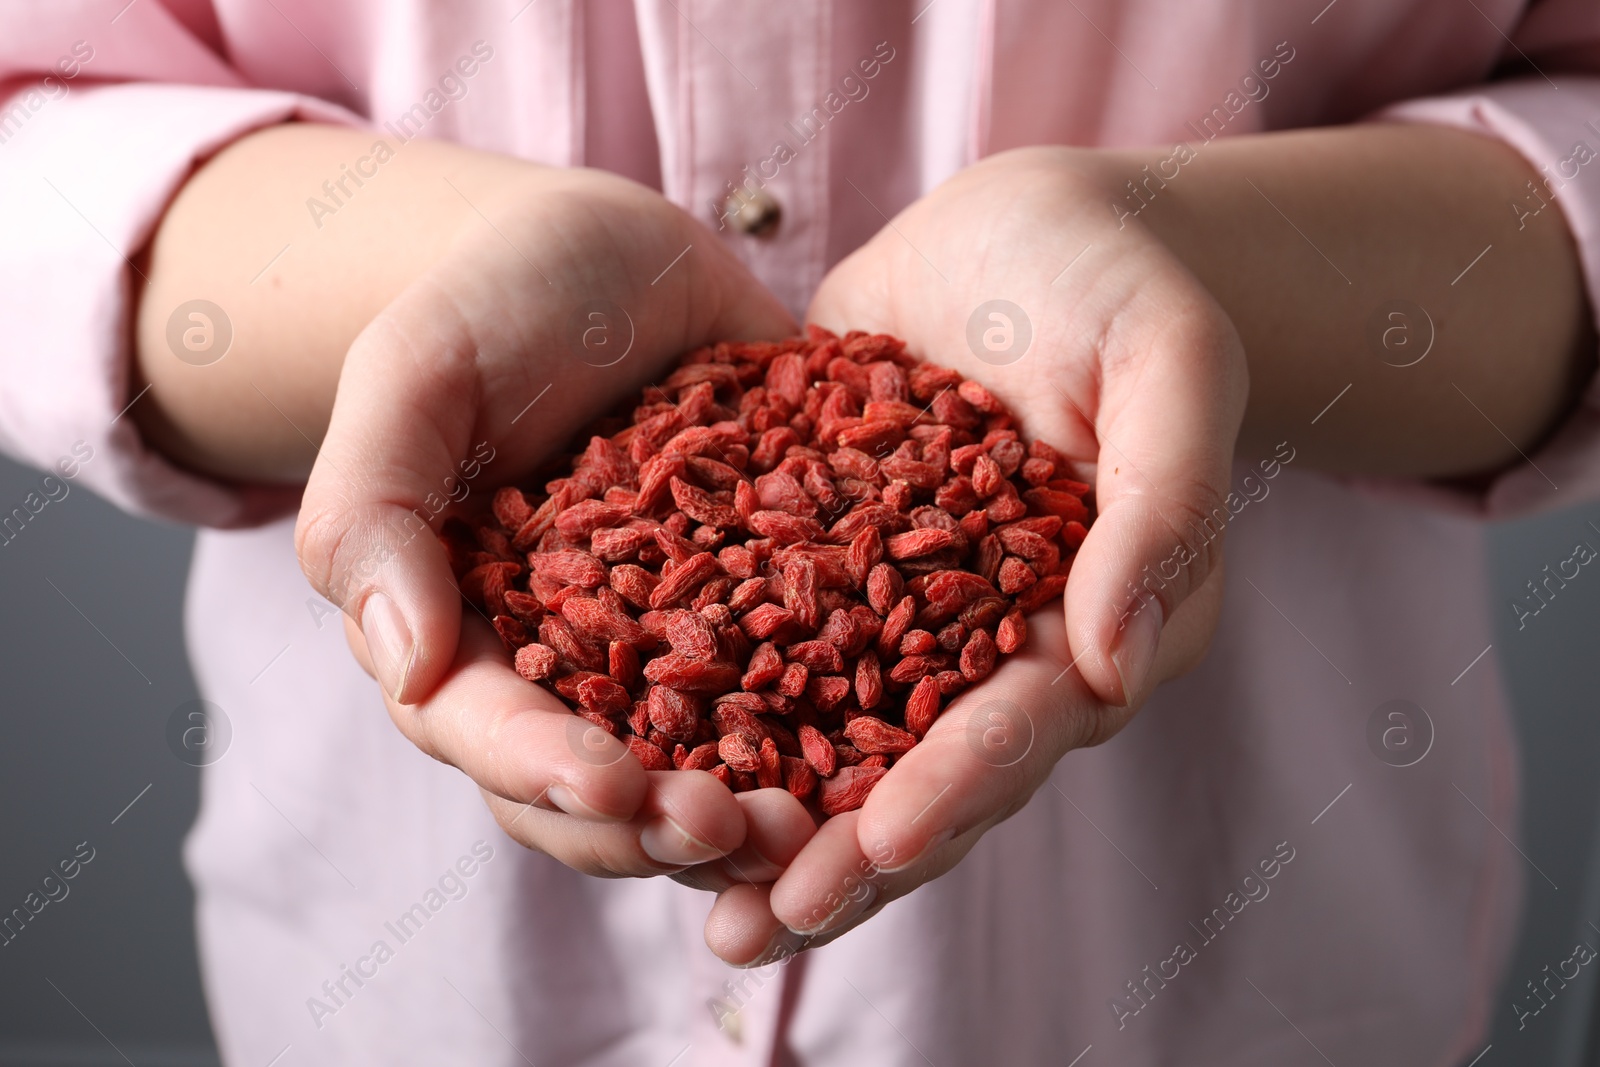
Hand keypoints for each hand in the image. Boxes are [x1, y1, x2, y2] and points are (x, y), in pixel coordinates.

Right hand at [294, 168, 811, 875]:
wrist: (618, 253)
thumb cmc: (493, 298)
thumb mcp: (415, 373)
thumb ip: (374, 510)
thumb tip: (404, 665)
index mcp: (463, 634)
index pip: (490, 734)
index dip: (547, 772)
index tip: (616, 787)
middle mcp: (566, 668)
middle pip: (600, 791)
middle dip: (662, 827)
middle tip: (742, 834)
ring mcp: (670, 651)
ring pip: (700, 771)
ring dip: (753, 817)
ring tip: (817, 824)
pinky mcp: (762, 615)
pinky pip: (796, 696)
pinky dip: (833, 737)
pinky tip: (890, 755)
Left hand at [699, 145, 1248, 961]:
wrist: (1021, 227)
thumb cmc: (1117, 283)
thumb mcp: (1168, 365)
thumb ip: (1161, 507)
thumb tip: (1115, 663)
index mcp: (1099, 626)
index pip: (1025, 728)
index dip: (958, 787)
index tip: (882, 840)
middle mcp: (999, 646)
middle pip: (923, 770)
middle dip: (846, 852)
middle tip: (752, 926)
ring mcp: (909, 616)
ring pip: (837, 737)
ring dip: (767, 813)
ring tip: (677, 878)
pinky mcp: (829, 568)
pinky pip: (768, 646)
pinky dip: (712, 702)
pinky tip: (627, 742)